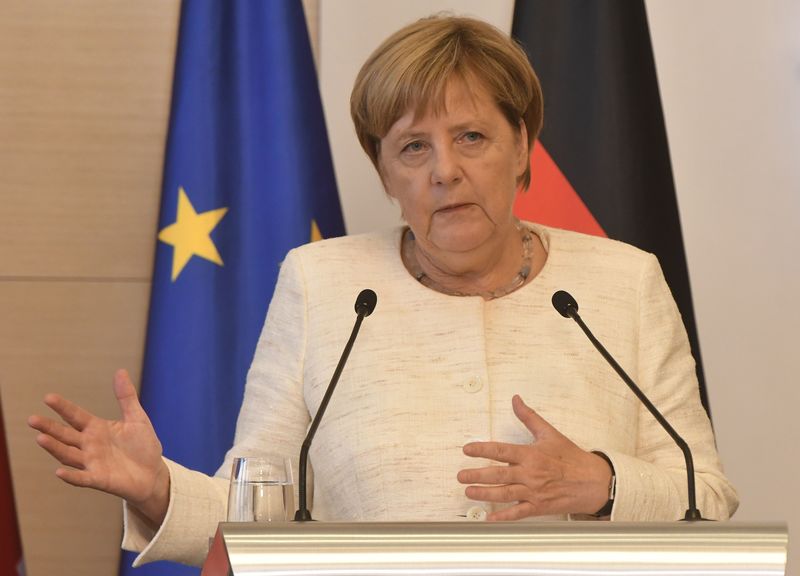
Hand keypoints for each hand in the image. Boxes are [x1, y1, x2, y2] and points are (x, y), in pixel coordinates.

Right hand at [28, 369, 169, 526]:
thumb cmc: (143, 446)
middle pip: (65, 435)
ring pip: (69, 455)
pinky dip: (71, 476)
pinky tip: (59, 472)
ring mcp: (92, 463)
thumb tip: (120, 371)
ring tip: (40, 438)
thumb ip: (126, 397)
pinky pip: (82, 478)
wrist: (153, 473)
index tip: (48, 397)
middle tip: (32, 419)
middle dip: (49, 427)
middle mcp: (90, 445)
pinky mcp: (99, 479)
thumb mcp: (137, 418)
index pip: (75, 416)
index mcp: (97, 428)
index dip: (63, 407)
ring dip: (55, 448)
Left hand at [457, 395, 611, 519]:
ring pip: (504, 494)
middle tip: (460, 476)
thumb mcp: (549, 433)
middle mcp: (530, 474)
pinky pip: (518, 513)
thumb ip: (529, 417)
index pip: (501, 451)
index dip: (482, 449)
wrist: (593, 481)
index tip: (467, 449)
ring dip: (484, 494)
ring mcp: (534, 492)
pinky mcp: (539, 507)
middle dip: (476, 475)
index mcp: (531, 455)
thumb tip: (515, 400)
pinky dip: (503, 516)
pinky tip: (489, 517)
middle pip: (498, 475)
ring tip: (468, 492)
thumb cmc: (571, 457)